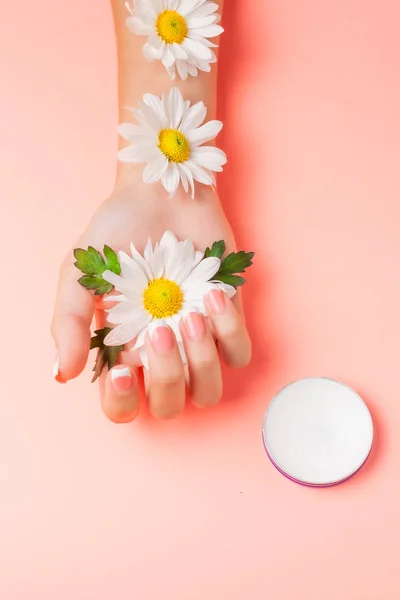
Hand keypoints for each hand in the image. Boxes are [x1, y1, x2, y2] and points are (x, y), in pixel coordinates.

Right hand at [51, 179, 250, 420]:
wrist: (159, 196)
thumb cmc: (116, 233)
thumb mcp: (79, 275)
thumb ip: (68, 323)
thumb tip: (63, 374)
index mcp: (123, 351)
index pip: (122, 407)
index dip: (122, 402)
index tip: (121, 368)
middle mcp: (161, 354)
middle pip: (170, 405)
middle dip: (166, 378)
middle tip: (159, 330)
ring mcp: (197, 341)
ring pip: (209, 391)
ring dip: (201, 361)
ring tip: (191, 314)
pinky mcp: (229, 320)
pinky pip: (240, 353)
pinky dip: (230, 331)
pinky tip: (213, 293)